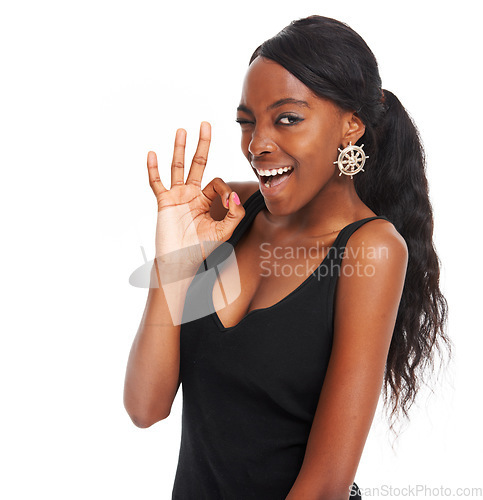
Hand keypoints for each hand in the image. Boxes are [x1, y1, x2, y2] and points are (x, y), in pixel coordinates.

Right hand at [148, 122, 244, 273]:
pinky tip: (152, 154)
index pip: (217, 182)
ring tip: (182, 130)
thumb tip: (234, 196)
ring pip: (178, 167)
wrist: (180, 262)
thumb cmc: (200, 249)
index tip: (228, 204)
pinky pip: (157, 183)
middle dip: (202, 145)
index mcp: (205, 201)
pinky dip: (153, 169)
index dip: (225, 190)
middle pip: (198, 164)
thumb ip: (234, 214)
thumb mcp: (224, 232)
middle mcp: (191, 195)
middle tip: (206, 124)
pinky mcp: (164, 202)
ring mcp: (176, 196)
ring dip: (180, 149)